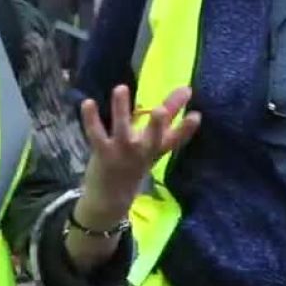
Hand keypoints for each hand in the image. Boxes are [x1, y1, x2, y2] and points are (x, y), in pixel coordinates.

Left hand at [76, 85, 199, 224]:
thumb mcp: (153, 146)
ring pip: (122, 129)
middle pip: (153, 138)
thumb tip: (182, 94)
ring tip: (121, 88)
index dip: (187, 129)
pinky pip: (96, 134)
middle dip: (158, 125)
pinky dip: (90, 119)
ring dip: (121, 108)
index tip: (197, 115)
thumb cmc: (134, 164)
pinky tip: (88, 102)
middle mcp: (142, 151)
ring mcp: (122, 152)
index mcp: (156, 149)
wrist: (110, 197)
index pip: (176, 139)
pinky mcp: (102, 152)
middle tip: (161, 110)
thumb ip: (165, 121)